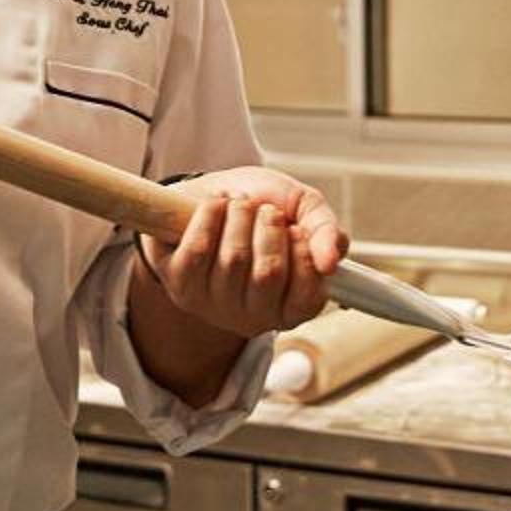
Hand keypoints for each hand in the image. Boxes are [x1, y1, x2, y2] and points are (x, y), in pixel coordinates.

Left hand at [141, 168, 349, 335]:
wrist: (213, 193)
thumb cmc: (263, 205)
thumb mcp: (302, 208)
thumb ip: (326, 229)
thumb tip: (331, 261)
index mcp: (291, 306)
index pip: (308, 296)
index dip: (303, 252)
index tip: (293, 228)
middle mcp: (253, 316)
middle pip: (268, 274)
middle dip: (268, 226)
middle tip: (263, 211)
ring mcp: (214, 306)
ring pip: (233, 259)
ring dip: (238, 215)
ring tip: (237, 206)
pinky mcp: (179, 286)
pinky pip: (197, 250)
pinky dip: (209, 215)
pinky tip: (214, 206)